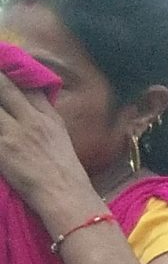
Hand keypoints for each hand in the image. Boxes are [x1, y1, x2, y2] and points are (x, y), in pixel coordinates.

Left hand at [0, 72, 99, 216]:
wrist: (65, 195)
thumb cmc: (64, 175)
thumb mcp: (61, 141)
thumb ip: (45, 123)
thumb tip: (29, 112)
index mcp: (49, 118)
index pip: (30, 87)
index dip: (13, 74)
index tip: (4, 68)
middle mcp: (33, 120)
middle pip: (6, 87)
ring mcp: (15, 132)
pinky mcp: (3, 147)